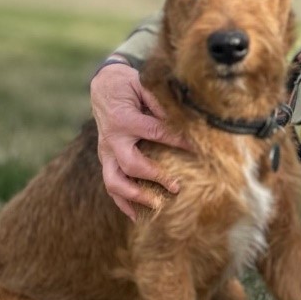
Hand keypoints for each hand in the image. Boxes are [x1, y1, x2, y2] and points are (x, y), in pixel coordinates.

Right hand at [89, 61, 192, 219]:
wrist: (102, 85)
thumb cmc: (127, 83)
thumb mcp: (143, 84)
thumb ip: (159, 102)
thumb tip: (181, 119)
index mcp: (124, 119)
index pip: (156, 133)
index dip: (179, 141)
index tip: (198, 149)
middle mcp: (112, 139)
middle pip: (132, 166)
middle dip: (155, 178)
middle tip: (176, 187)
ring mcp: (105, 151)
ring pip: (114, 181)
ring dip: (134, 197)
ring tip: (156, 207)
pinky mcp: (105, 159)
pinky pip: (110, 184)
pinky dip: (121, 202)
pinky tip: (136, 215)